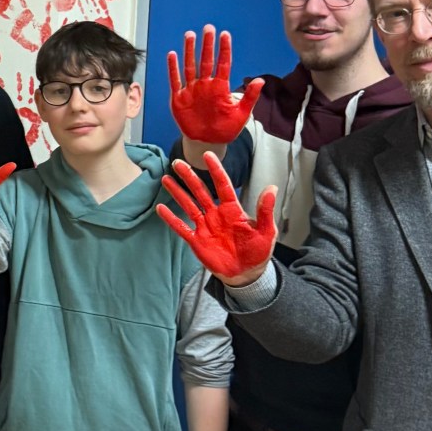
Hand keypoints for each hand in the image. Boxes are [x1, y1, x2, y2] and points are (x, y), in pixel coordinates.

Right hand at [157, 153, 276, 284]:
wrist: (247, 275)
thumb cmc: (258, 252)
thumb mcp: (266, 231)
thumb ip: (265, 210)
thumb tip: (272, 187)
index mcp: (233, 209)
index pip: (222, 185)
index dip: (215, 170)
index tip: (207, 155)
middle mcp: (216, 214)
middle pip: (200, 191)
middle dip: (189, 176)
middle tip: (178, 162)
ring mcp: (205, 226)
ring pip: (188, 205)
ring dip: (177, 192)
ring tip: (166, 179)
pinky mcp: (197, 240)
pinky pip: (181, 228)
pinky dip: (171, 219)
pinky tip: (160, 208)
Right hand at [168, 25, 262, 144]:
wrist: (208, 142)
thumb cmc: (226, 128)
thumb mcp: (241, 114)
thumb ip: (250, 97)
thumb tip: (260, 80)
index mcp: (220, 87)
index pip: (223, 64)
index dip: (224, 49)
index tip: (225, 34)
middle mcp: (205, 85)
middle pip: (206, 61)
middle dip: (207, 45)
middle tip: (208, 28)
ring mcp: (191, 90)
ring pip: (190, 66)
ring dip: (189, 51)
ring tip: (190, 35)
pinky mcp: (179, 98)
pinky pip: (175, 80)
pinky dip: (173, 68)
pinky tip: (172, 54)